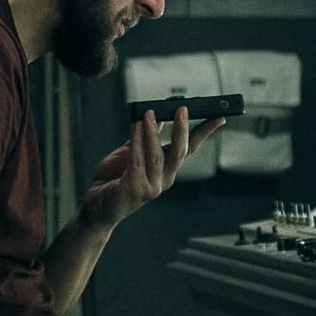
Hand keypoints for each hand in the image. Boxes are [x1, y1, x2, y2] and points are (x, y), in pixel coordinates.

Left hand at [79, 107, 226, 230]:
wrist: (96, 207)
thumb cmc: (114, 179)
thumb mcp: (132, 154)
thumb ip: (144, 139)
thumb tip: (155, 114)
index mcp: (167, 170)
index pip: (190, 149)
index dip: (205, 133)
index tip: (219, 117)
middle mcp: (164, 180)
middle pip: (179, 152)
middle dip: (182, 129)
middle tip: (182, 109)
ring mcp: (150, 187)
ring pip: (157, 156)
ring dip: (153, 132)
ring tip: (148, 112)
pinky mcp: (133, 190)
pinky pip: (136, 162)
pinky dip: (136, 142)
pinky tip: (134, 126)